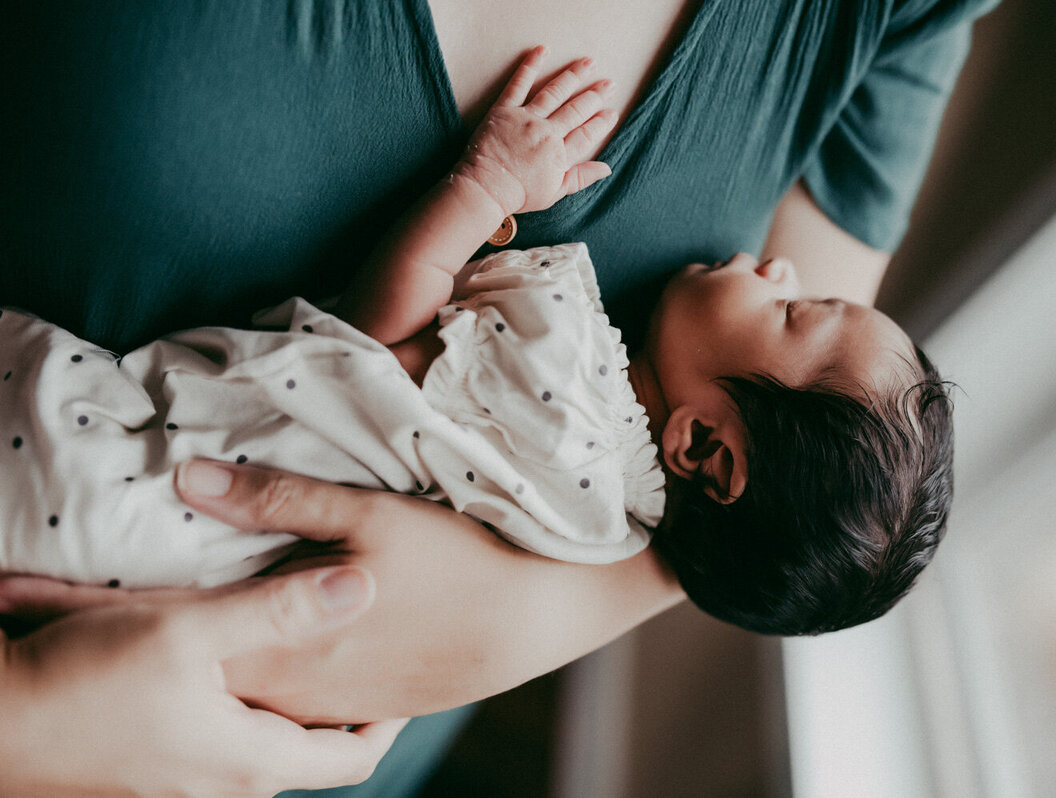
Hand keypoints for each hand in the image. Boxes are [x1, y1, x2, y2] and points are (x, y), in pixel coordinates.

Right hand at [0, 565, 407, 797]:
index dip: (391, 720)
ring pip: (270, 742)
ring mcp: (188, 779)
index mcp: (251, 761)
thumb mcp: (190, 631)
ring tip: (323, 651)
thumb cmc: (83, 680)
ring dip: (299, 705)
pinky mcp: (157, 763)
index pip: (354, 756)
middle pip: (315, 749)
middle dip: (348, 707)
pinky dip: (254, 706)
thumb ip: (281, 611)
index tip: (412, 677)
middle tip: (374, 656)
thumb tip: (363, 587)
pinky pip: (229, 737)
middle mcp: (226, 782)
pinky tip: (248, 663)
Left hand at [2, 459, 683, 723]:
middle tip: (72, 611)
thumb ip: (278, 502)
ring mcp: (335, 700)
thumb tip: (189, 476)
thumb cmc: (457, 558)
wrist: (543, 613)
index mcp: (285, 642)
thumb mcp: (371, 516)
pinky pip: (291, 702)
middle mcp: (298, 686)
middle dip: (131, 643)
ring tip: (153, 636)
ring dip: (196, 665)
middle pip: (193, 672)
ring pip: (239, 694)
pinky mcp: (371, 701)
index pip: (170, 633)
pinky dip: (255, 680)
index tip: (25, 597)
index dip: (96, 615)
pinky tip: (253, 660)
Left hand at [456, 46, 617, 215]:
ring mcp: (526, 119)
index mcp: (559, 155)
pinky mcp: (505, 109)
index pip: (587, 134)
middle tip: (609, 83)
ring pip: (554, 92)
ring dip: (573, 76)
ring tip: (588, 63)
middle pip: (575, 110)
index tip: (612, 112)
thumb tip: (607, 169)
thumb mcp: (555, 192)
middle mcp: (546, 133)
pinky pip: (519, 84)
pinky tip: (543, 50)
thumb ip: (581, 178)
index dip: (601, 123)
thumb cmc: (519, 194)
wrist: (485, 188)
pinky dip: (531, 65)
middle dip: (595, 96)